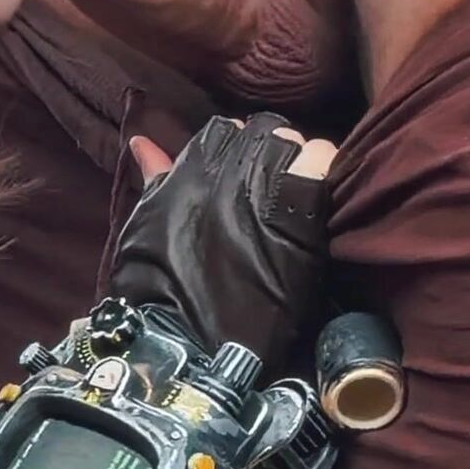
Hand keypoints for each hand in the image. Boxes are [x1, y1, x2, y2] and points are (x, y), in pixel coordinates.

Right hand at [107, 113, 339, 371]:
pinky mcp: (298, 209)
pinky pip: (322, 162)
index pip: (225, 130)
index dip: (239, 150)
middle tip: (275, 187)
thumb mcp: (147, 225)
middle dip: (273, 151)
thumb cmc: (159, 289)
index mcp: (190, 167)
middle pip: (265, 131)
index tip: (243, 176)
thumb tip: (142, 141)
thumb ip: (155, 178)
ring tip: (298, 197)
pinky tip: (322, 197)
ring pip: (295, 142)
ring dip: (300, 162)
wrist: (188, 338)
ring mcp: (264, 184)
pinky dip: (327, 171)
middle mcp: (227, 166)